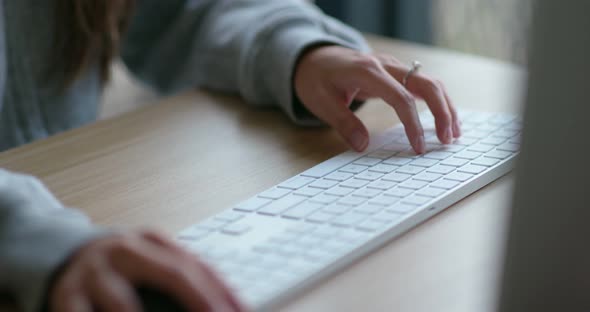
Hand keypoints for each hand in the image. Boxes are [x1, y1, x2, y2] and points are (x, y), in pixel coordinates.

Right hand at [50, 231, 243, 311]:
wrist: (59, 253)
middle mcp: (125, 251)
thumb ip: (179, 278)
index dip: (223, 291)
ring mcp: (94, 273)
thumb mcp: (149, 261)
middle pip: (173, 274)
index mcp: (151, 241)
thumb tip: (227, 306)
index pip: (197, 265)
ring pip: (123, 303)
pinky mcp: (65, 295)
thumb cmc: (118, 266)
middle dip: (202, 301)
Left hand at [294, 46, 460, 153]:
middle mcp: (386, 65)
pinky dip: (438, 101)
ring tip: (453, 134)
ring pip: (431, 82)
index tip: (418, 147)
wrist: (314, 58)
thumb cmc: (316, 79)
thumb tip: (362, 146)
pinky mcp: (396, 73)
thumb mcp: (320, 102)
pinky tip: (445, 120)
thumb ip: (342, 123)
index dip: (413, 124)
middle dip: (442, 112)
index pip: (401, 97)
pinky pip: (424, 84)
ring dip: (446, 106)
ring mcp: (394, 67)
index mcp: (367, 72)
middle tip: (447, 140)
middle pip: (426, 84)